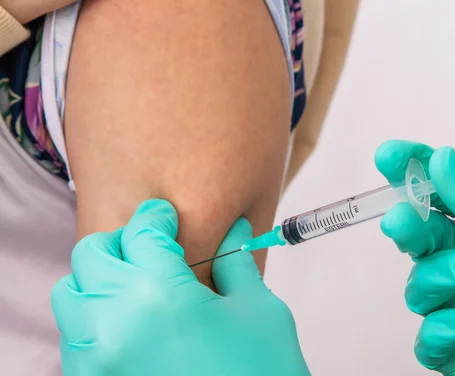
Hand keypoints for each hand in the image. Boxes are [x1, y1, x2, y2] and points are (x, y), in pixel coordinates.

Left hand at [51, 199, 309, 375]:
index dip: (156, 217)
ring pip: (70, 296)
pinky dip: (93, 318)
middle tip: (152, 247)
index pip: (141, 233)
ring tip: (136, 285)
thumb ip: (236, 263)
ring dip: (99, 279)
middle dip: (121, 242)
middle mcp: (115, 324)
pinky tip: (130, 322)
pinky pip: (73, 338)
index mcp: (161, 295)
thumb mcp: (258, 310)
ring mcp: (98, 359)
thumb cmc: (262, 372)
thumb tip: (234, 230)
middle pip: (92, 256)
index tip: (165, 216)